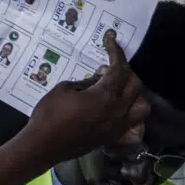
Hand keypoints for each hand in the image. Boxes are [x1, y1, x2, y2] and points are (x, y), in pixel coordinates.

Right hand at [21, 37, 148, 164]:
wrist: (42, 146)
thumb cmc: (48, 114)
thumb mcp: (64, 89)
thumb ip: (87, 82)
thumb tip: (100, 77)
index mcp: (104, 95)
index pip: (118, 68)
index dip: (115, 51)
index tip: (110, 39)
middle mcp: (117, 110)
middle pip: (134, 84)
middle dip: (124, 70)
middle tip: (108, 67)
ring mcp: (117, 126)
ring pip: (142, 106)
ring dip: (135, 93)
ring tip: (120, 89)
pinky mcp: (112, 137)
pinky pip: (134, 125)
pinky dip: (131, 115)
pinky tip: (120, 111)